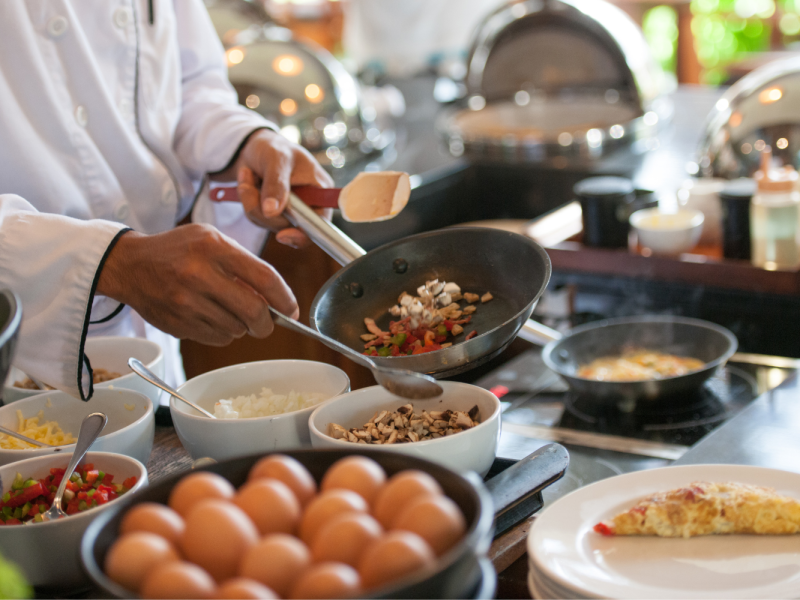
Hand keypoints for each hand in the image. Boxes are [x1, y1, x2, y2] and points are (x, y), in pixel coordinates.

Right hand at [97, 226, 297, 345]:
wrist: (129, 265)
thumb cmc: (177, 250)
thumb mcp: (211, 240)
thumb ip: (243, 263)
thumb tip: (276, 297)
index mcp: (214, 248)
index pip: (264, 278)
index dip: (285, 298)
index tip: (291, 309)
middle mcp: (200, 275)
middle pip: (254, 311)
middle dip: (267, 323)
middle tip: (268, 323)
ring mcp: (187, 302)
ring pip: (236, 328)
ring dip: (241, 325)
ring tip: (228, 310)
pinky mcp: (179, 324)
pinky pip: (218, 338)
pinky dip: (223, 333)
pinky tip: (212, 317)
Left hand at [215, 129, 333, 247]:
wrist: (255, 147)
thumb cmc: (273, 147)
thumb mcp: (277, 159)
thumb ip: (276, 185)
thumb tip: (271, 212)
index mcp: (319, 191)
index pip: (320, 223)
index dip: (303, 234)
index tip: (282, 235)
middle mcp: (307, 205)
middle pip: (289, 227)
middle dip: (263, 209)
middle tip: (249, 184)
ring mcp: (289, 212)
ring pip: (269, 223)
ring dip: (251, 202)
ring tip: (247, 176)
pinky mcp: (273, 213)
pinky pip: (258, 219)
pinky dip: (247, 201)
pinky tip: (247, 182)